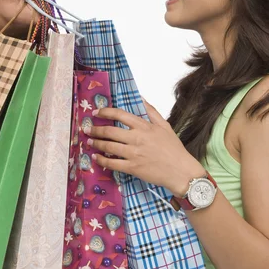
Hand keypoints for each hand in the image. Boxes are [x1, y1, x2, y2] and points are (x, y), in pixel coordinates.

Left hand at [86, 98, 204, 196]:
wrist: (181, 171)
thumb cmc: (174, 148)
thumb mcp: (165, 125)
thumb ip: (151, 111)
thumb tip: (141, 97)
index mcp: (144, 126)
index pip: (120, 115)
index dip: (106, 112)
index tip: (96, 112)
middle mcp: (137, 138)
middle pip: (110, 131)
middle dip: (96, 129)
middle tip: (87, 129)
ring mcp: (134, 154)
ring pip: (109, 147)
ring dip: (96, 144)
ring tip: (89, 142)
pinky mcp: (133, 168)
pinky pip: (113, 163)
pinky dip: (102, 160)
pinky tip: (96, 158)